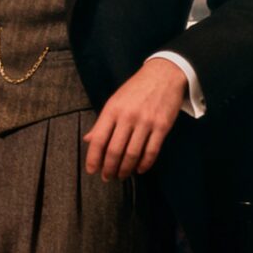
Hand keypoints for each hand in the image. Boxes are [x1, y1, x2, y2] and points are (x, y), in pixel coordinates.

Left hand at [84, 58, 187, 181]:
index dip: (93, 158)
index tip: (91, 170)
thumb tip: (89, 140)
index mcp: (112, 110)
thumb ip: (102, 122)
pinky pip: (152, 150)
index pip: (99, 139)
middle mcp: (128, 117)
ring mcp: (146, 122)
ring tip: (121, 175)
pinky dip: (144, 163)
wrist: (164, 75)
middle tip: (107, 177)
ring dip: (125, 168)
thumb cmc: (135, 89)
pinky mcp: (163, 126)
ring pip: (133, 153)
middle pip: (115, 150)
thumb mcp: (114, 101)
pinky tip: (139, 169)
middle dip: (109, 167)